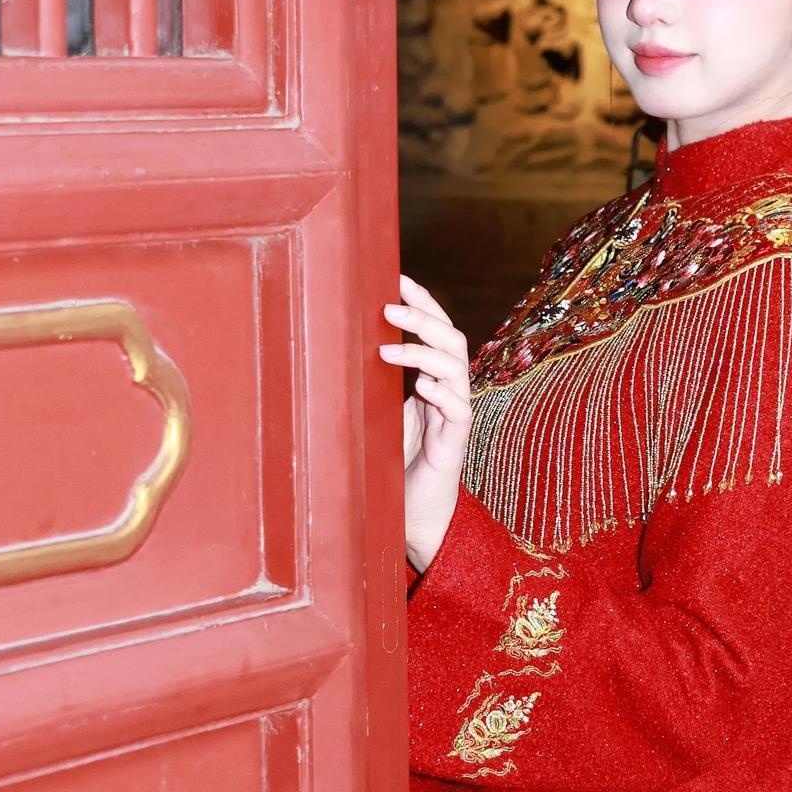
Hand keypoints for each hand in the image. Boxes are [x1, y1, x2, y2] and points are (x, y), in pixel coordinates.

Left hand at [380, 274, 471, 573]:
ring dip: (424, 351)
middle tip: (388, 307)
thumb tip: (333, 345)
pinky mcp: (455, 442)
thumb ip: (371, 383)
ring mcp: (454, 414)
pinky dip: (442, 392)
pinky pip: (458, 409)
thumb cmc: (392, 463)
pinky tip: (423, 385)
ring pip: (456, 367)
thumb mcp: (377, 414)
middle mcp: (448, 389)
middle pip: (451, 339)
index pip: (436, 328)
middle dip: (423, 317)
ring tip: (391, 347)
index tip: (397, 277)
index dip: (422, 301)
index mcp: (432, 377)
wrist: (414, 515)